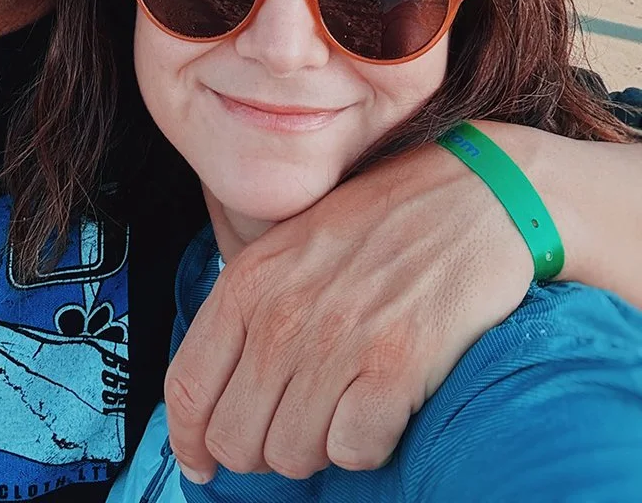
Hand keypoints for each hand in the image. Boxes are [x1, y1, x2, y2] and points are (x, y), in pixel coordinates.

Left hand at [164, 141, 533, 480]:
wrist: (473, 195)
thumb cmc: (382, 223)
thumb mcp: (293, 246)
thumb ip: (252, 307)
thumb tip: (220, 392)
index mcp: (249, 281)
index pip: (188, 386)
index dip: (188, 440)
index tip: (201, 464)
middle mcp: (283, 313)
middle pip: (235, 436)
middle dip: (261, 449)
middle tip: (297, 425)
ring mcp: (337, 341)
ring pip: (292, 455)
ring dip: (317, 447)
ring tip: (346, 404)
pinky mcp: (395, 366)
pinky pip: (353, 452)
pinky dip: (366, 445)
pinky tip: (381, 406)